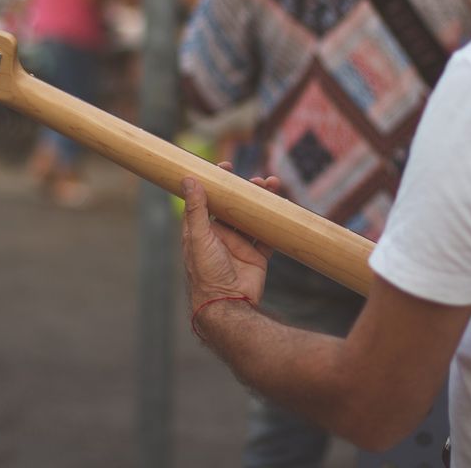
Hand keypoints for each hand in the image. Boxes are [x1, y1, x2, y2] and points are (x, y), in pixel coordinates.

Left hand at [180, 163, 281, 309]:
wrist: (228, 305)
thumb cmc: (206, 273)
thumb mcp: (199, 237)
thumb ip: (196, 209)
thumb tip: (188, 179)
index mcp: (202, 232)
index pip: (207, 201)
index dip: (216, 184)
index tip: (225, 167)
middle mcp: (220, 238)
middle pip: (233, 208)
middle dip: (245, 192)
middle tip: (256, 179)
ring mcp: (239, 247)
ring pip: (252, 219)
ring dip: (261, 203)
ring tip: (272, 187)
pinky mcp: (256, 258)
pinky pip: (267, 237)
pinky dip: (275, 224)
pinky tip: (282, 208)